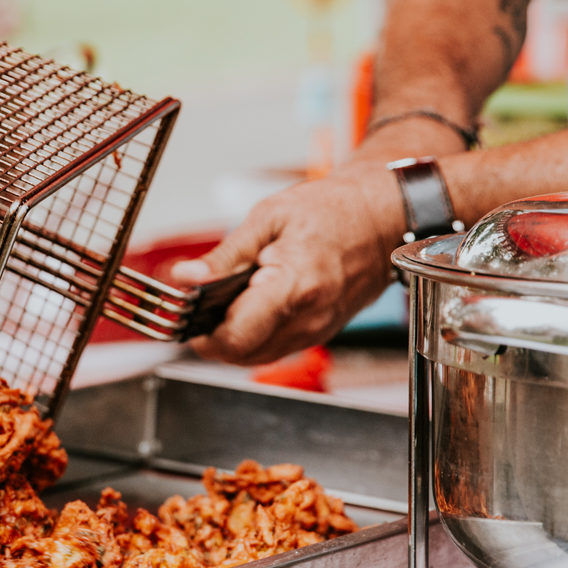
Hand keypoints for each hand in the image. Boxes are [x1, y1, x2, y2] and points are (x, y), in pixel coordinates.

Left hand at [174, 166, 407, 364]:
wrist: (381, 217)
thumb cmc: (333, 210)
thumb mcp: (268, 218)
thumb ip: (225, 255)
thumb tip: (186, 277)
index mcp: (294, 286)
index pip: (234, 336)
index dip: (202, 331)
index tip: (189, 312)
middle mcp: (309, 319)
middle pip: (241, 354)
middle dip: (213, 337)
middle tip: (202, 306)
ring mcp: (317, 331)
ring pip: (256, 357)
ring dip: (233, 339)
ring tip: (227, 303)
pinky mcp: (319, 333)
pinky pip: (275, 348)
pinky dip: (254, 336)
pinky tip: (250, 307)